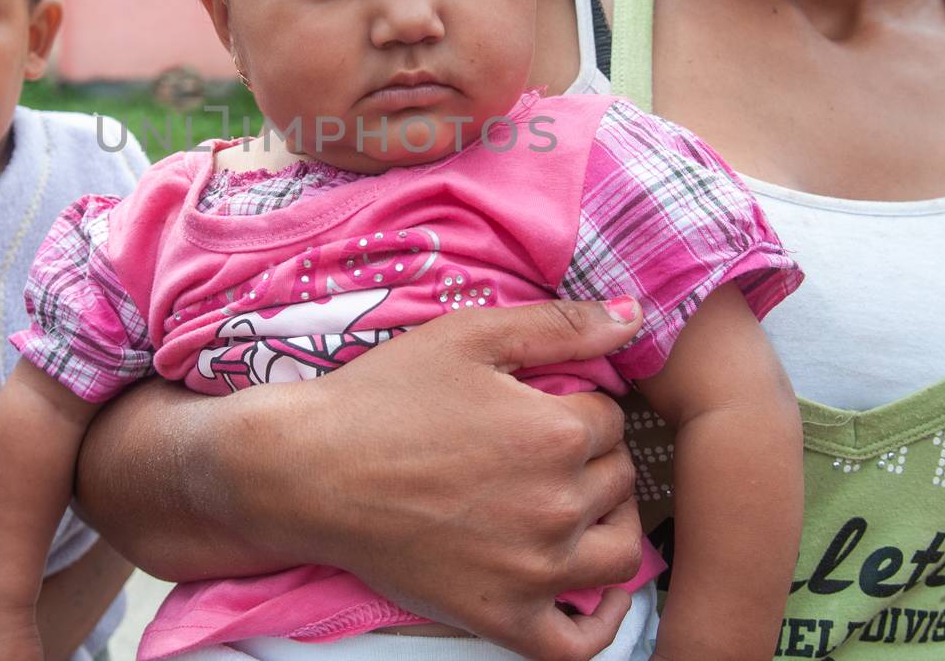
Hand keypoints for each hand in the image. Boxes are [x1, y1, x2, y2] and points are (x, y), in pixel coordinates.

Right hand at [241, 299, 645, 660]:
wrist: (307, 470)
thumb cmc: (382, 397)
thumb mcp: (468, 335)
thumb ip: (561, 323)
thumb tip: (636, 316)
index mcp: (555, 432)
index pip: (612, 418)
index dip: (580, 405)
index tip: (542, 405)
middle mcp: (556, 505)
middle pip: (619, 480)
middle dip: (592, 457)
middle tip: (542, 449)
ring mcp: (533, 569)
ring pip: (621, 553)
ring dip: (609, 524)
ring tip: (572, 504)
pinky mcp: (502, 616)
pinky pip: (580, 642)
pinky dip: (600, 620)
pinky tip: (590, 590)